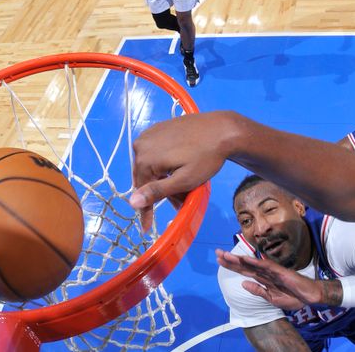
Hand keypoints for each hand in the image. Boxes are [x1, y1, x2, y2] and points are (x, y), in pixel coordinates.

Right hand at [130, 112, 238, 230]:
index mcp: (145, 158)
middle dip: (159, 192)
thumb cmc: (206, 157)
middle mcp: (141, 144)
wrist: (222, 129)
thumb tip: (132, 202)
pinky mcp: (159, 128)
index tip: (147, 227)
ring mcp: (149, 134)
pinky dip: (164, 164)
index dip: (145, 211)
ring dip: (162, 178)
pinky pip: (155, 152)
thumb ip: (157, 192)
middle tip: (178, 202)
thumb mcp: (184, 180)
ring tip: (182, 187)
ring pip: (150, 165)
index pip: (141, 190)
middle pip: (145, 176)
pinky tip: (177, 168)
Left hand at [216, 249, 325, 309]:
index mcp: (262, 278)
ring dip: (238, 259)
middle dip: (230, 260)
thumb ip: (258, 290)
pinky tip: (245, 259)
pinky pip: (264, 266)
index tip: (219, 261)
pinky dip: (254, 262)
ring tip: (225, 255)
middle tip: (216, 253)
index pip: (244, 270)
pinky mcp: (278, 271)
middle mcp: (264, 272)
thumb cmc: (293, 296)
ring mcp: (271, 271)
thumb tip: (243, 283)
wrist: (308, 296)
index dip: (232, 266)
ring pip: (251, 263)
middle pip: (244, 265)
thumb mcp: (271, 298)